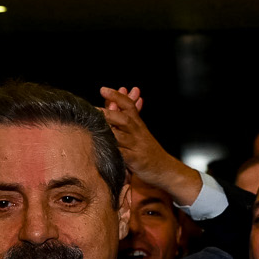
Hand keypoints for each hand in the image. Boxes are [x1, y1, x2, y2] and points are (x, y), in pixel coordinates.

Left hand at [98, 86, 199, 206]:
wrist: (165, 169)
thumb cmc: (149, 150)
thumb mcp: (140, 131)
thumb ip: (128, 116)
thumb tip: (113, 102)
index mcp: (138, 124)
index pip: (128, 105)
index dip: (116, 96)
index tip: (103, 89)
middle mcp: (138, 133)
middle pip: (123, 119)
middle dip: (108, 113)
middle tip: (93, 109)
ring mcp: (137, 146)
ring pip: (121, 136)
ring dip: (107, 130)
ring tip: (94, 126)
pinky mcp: (136, 160)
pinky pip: (122, 154)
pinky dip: (113, 151)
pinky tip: (102, 147)